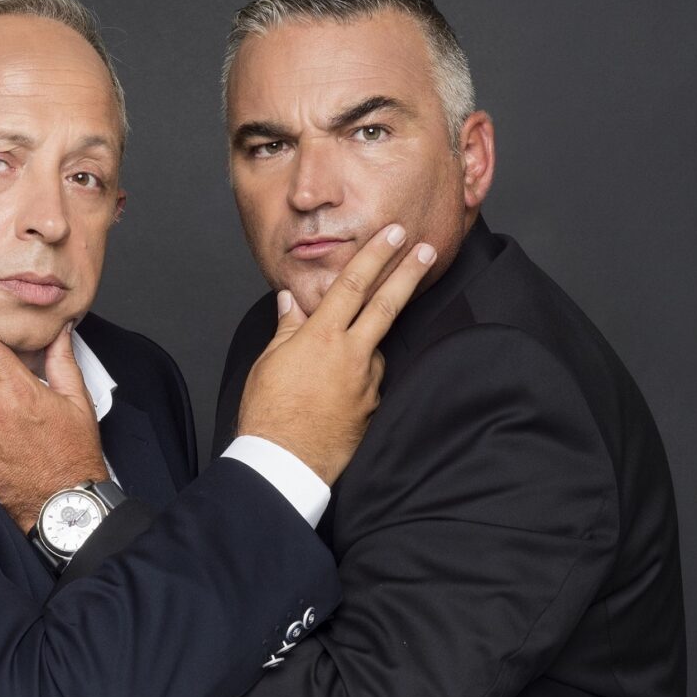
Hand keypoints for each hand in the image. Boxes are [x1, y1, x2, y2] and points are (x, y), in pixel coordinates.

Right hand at [238, 224, 435, 484]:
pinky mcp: (373, 407)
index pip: (353, 284)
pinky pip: (370, 381)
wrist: (285, 463)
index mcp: (322, 337)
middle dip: (408, 272)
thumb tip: (291, 301)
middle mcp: (352, 355)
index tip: (394, 234)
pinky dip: (359, 376)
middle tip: (428, 249)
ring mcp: (367, 382)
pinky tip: (337, 392)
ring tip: (327, 370)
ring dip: (364, 344)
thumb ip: (287, 328)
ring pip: (374, 348)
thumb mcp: (269, 362)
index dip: (375, 255)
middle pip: (386, 304)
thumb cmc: (268, 413)